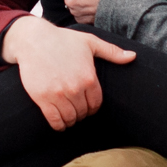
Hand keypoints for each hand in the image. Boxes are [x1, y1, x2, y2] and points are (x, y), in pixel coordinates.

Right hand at [0, 15, 134, 129]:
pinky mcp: (43, 98)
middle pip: (83, 112)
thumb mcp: (90, 42)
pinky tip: (59, 123)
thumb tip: (133, 56)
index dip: (92, 107)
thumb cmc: (63, 40)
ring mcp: (58, 94)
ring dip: (70, 120)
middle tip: (76, 110)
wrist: (34, 40)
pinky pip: (54, 120)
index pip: (96, 104)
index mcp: (89, 77)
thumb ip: (112, 52)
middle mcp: (75, 87)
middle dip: (81, 113)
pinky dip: (58, 126)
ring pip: (70, 118)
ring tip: (68, 116)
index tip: (87, 105)